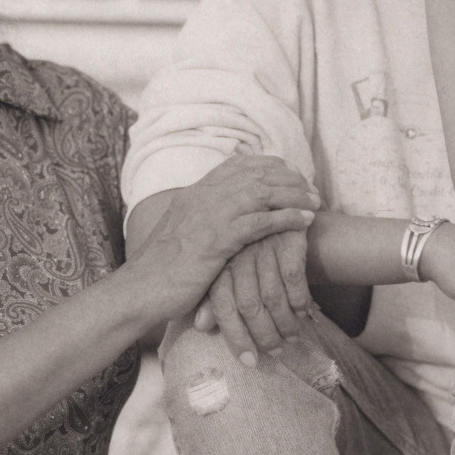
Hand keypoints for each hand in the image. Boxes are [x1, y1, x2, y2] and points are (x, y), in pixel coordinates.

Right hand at [124, 156, 317, 322]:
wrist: (139, 289)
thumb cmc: (159, 270)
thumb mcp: (179, 234)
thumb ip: (199, 219)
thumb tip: (217, 218)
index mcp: (193, 193)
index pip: (236, 165)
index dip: (267, 165)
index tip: (290, 172)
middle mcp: (202, 197)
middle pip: (255, 174)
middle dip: (288, 178)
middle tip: (312, 188)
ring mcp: (209, 216)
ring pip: (261, 193)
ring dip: (293, 195)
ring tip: (315, 202)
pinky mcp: (216, 240)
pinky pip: (259, 221)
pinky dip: (286, 218)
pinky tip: (304, 222)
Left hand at [191, 228, 313, 366]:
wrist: (281, 209)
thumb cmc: (251, 247)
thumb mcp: (227, 266)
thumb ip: (213, 295)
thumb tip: (200, 326)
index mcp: (219, 264)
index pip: (223, 305)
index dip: (235, 335)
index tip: (248, 361)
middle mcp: (239, 255)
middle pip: (249, 305)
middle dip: (264, 335)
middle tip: (276, 353)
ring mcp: (263, 247)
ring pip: (272, 295)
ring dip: (285, 323)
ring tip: (293, 339)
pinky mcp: (288, 240)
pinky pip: (293, 278)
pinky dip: (299, 300)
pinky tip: (304, 314)